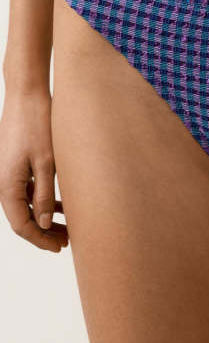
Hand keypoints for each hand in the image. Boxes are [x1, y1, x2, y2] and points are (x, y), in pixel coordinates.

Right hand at [0, 89, 68, 251]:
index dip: (40, 240)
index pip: (22, 224)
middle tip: (66, 243)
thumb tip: (43, 224)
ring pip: (26, 206)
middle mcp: (3, 182)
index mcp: (6, 184)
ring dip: (45, 219)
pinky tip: (62, 207)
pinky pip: (27, 192)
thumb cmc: (37, 124)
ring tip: (68, 229)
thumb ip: (44, 194)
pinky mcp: (17, 165)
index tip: (60, 248)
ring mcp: (9, 173)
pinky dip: (43, 202)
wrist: (27, 95)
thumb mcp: (46, 162)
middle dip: (44, 233)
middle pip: (22, 218)